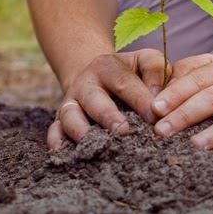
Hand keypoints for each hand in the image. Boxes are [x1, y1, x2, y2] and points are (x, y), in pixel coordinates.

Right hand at [47, 48, 170, 149]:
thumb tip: (158, 100)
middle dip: (108, 116)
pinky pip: (54, 130)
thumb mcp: (144, 61)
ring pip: (70, 115)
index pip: (124, 81)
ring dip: (81, 130)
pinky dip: (57, 141)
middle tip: (123, 131)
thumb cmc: (130, 73)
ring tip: (97, 146)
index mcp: (107, 66)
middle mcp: (85, 83)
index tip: (154, 116)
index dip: (139, 99)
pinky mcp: (60, 119)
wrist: (96, 76)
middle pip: (94, 99)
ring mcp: (70, 102)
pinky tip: (65, 153)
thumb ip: (155, 70)